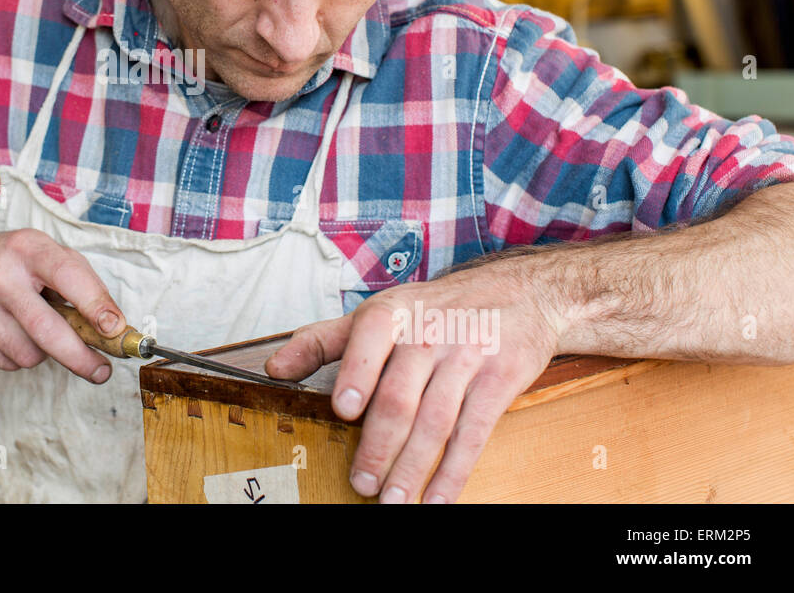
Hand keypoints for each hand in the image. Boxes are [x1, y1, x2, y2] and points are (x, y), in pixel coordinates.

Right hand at [0, 228, 125, 382]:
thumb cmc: (18, 264)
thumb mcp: (51, 257)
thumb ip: (84, 287)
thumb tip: (114, 330)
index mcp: (28, 247)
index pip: (67, 275)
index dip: (95, 304)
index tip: (116, 330)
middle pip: (45, 328)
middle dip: (80, 357)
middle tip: (100, 371)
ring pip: (26, 353)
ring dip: (43, 354)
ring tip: (38, 334)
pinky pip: (3, 363)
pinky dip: (16, 359)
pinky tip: (12, 337)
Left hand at [264, 262, 562, 502]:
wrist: (519, 291)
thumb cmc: (433, 309)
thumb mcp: (379, 311)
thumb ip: (324, 340)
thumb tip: (275, 370)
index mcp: (392, 314)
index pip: (370, 340)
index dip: (357, 374)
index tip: (344, 409)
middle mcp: (429, 333)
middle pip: (401, 396)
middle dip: (379, 445)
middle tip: (362, 482)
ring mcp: (467, 357)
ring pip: (436, 421)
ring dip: (413, 467)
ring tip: (392, 501)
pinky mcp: (500, 380)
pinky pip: (475, 433)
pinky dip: (455, 471)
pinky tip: (438, 499)